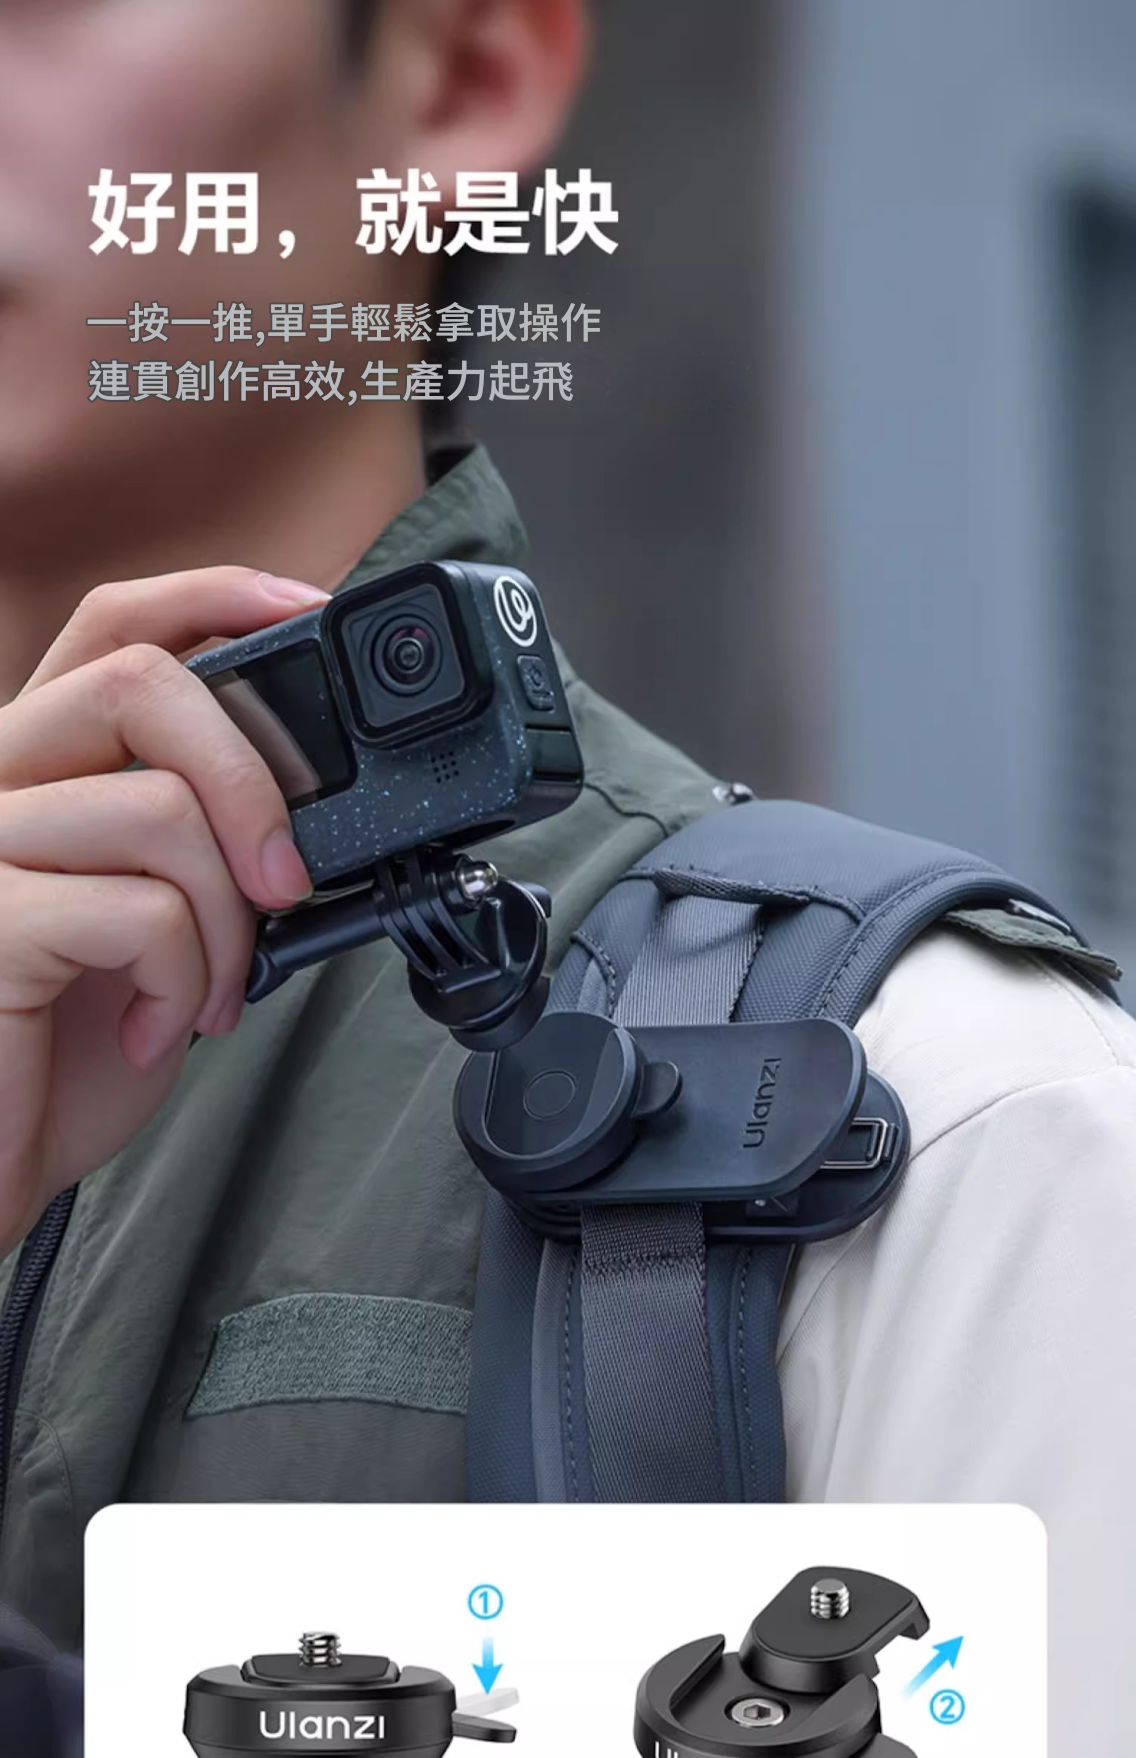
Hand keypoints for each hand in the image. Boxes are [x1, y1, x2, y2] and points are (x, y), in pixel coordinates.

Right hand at [0, 566, 328, 1254]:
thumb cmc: (66, 1050)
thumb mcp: (155, 920)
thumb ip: (200, 842)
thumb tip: (309, 807)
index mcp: (33, 764)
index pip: (112, 627)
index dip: (215, 597)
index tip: (311, 613)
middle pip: (140, 684)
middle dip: (250, 778)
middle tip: (284, 881)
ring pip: (159, 808)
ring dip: (225, 923)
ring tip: (208, 996)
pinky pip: (138, 910)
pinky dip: (186, 983)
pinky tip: (153, 1032)